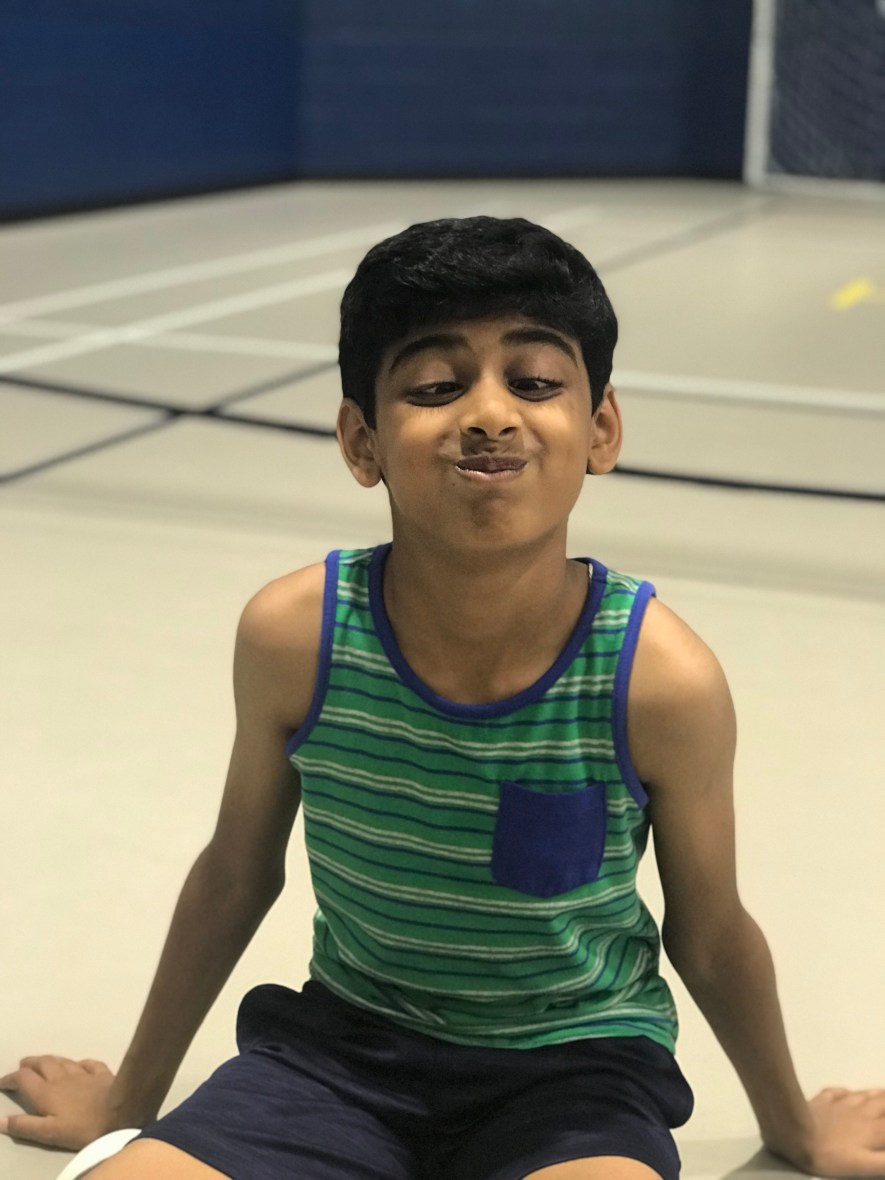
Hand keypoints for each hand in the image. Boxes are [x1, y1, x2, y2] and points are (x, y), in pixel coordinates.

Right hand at [0, 1056, 118, 1149]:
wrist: (119, 1112)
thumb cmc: (82, 1127)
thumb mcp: (48, 1133)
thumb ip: (24, 1126)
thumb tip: (0, 1120)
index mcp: (47, 1092)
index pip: (24, 1079)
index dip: (11, 1078)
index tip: (3, 1082)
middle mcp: (62, 1078)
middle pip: (43, 1064)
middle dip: (30, 1063)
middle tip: (22, 1064)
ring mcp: (84, 1073)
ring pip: (63, 1061)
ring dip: (50, 1060)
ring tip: (43, 1061)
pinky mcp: (102, 1073)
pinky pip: (88, 1064)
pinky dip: (79, 1063)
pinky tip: (79, 1065)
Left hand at [767, 1088, 884, 1176]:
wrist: (795, 1133)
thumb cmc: (831, 1156)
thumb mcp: (865, 1165)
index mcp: (872, 1131)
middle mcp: (860, 1114)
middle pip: (881, 1104)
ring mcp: (839, 1106)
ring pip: (862, 1096)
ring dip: (875, 1094)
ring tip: (882, 1091)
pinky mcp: (820, 1101)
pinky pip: (836, 1093)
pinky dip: (845, 1092)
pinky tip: (846, 1091)